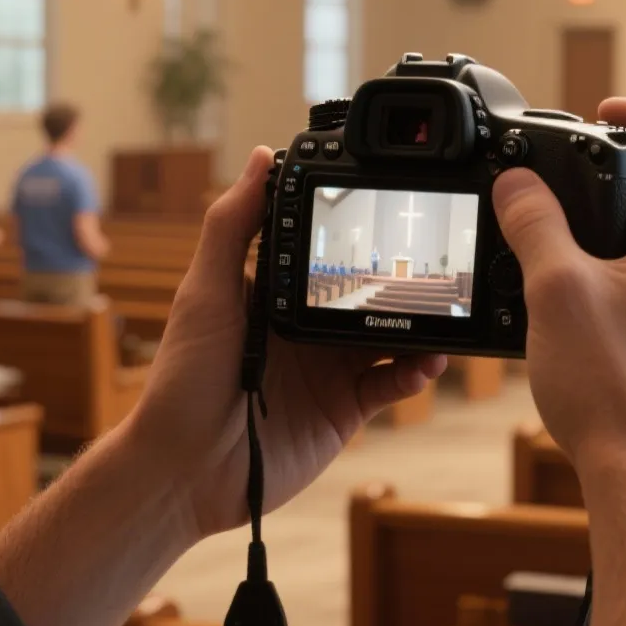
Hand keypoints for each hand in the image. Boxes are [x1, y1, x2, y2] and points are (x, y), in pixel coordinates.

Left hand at [124, 148, 445, 537]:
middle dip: (400, 281)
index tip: (390, 210)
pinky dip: (414, 373)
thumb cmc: (183, 379)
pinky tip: (427, 364)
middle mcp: (306, 327)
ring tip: (443, 313)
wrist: (186, 468)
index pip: (324, 253)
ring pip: (389, 337)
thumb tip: (260, 157)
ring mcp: (328, 369)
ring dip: (419, 326)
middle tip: (433, 263)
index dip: (356, 235)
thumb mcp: (206, 293)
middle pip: (366, 294)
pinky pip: (390, 384)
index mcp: (274, 294)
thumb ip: (232, 227)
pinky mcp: (344, 409)